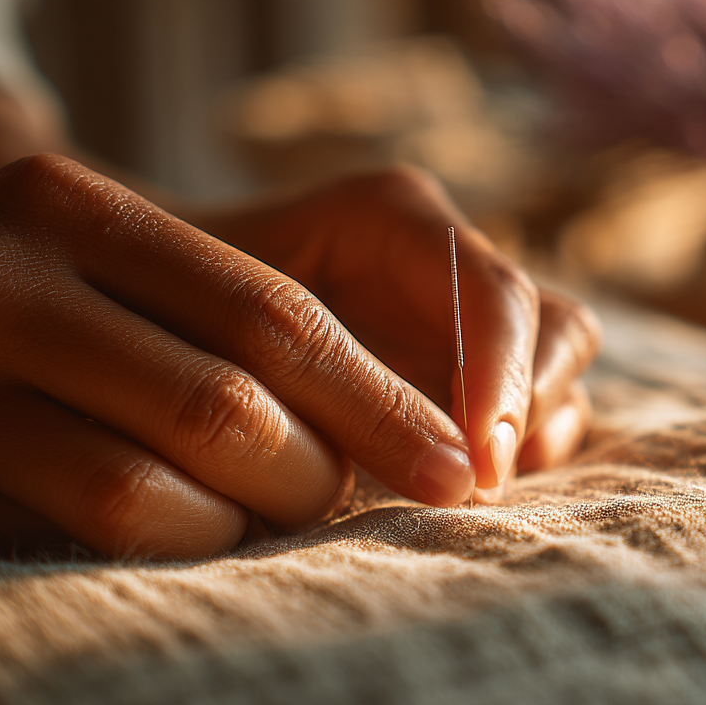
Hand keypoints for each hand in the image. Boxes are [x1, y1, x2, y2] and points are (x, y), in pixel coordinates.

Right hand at [0, 155, 485, 557]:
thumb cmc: (12, 294)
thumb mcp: (96, 255)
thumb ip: (219, 308)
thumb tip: (394, 413)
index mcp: (74, 208)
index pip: (274, 317)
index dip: (381, 402)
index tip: (456, 465)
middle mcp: (2, 276)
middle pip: (229, 405)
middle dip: (319, 473)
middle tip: (340, 495)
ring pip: (155, 484)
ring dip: (242, 517)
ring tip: (260, 511)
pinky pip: (81, 530)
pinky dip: (165, 541)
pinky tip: (182, 527)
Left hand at [198, 165, 600, 497]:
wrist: (146, 306)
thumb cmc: (168, 300)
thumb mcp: (211, 311)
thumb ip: (295, 356)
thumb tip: (387, 443)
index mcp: (395, 219)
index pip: (490, 289)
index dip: (501, 375)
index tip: (478, 461)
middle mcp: (447, 260)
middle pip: (548, 321)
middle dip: (527, 405)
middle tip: (477, 484)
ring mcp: (466, 317)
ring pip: (558, 361)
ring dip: (537, 427)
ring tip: (481, 485)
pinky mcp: (472, 372)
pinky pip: (542, 405)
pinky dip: (529, 447)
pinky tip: (479, 484)